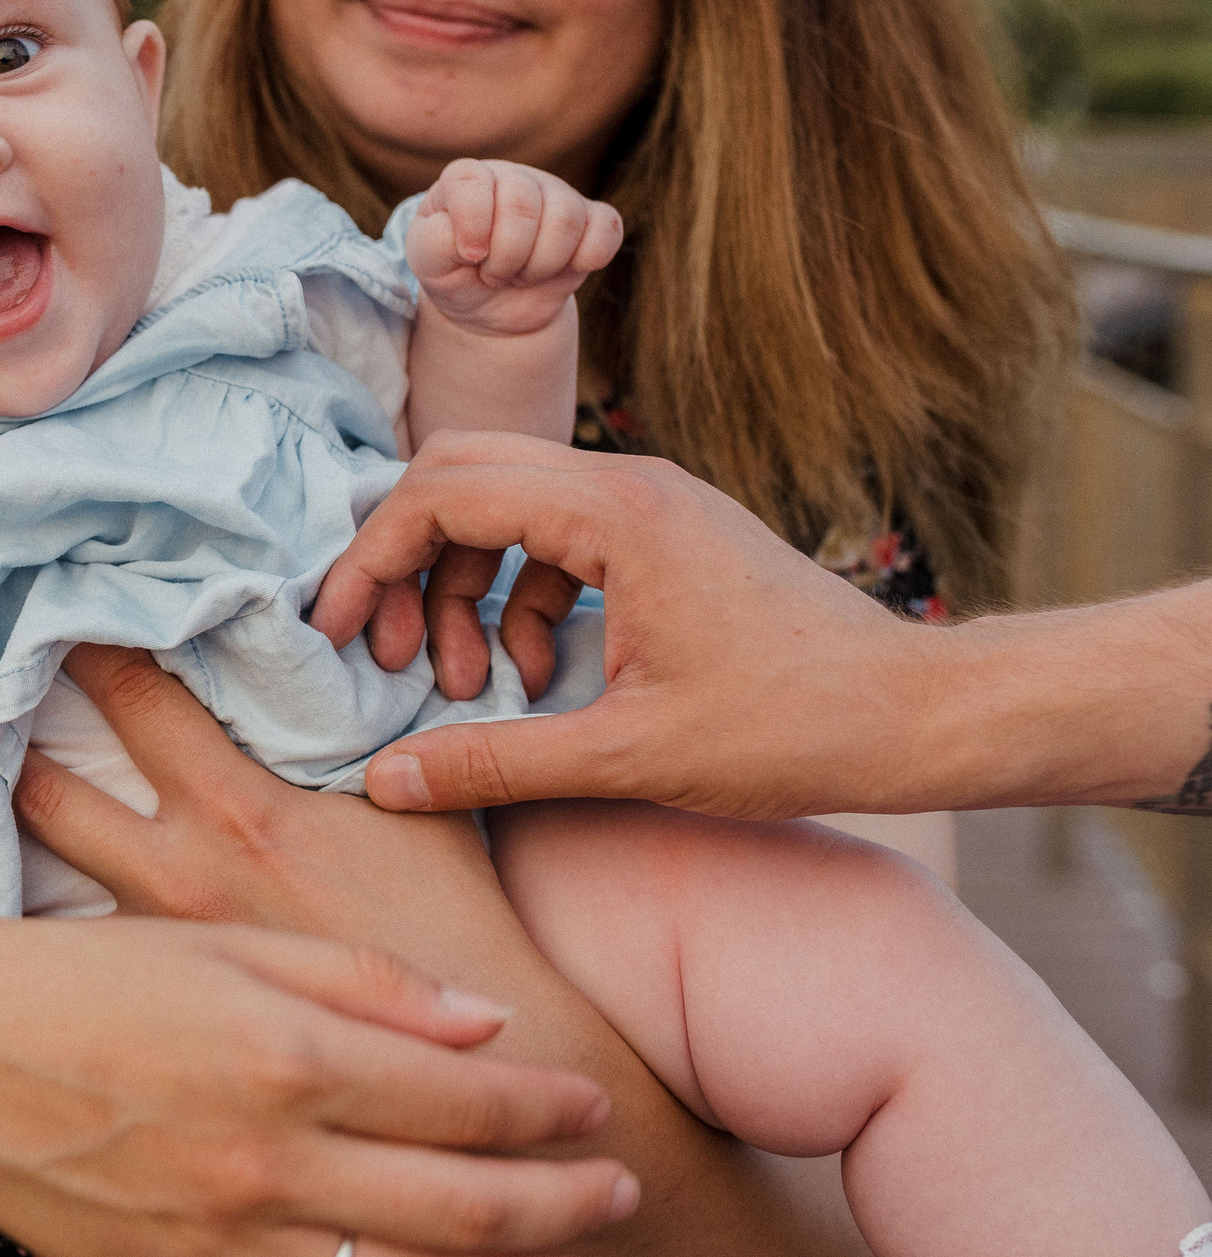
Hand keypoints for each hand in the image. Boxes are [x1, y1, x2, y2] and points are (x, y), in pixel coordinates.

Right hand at [0, 644, 635, 1256]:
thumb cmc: (79, 976)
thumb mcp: (223, 944)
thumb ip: (365, 983)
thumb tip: (487, 1027)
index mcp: (284, 1057)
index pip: (463, 1100)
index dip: (547, 1109)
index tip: (595, 1104)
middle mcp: (263, 1163)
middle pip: (458, 1206)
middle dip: (558, 1209)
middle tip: (622, 1200)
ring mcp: (217, 1245)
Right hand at [307, 432, 937, 817]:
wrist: (919, 715)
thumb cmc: (793, 729)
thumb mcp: (630, 759)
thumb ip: (496, 762)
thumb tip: (385, 780)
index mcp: (613, 512)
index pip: (442, 494)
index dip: (371, 561)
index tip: (337, 633)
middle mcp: (626, 482)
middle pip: (459, 476)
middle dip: (404, 563)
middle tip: (383, 654)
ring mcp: (649, 503)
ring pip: (503, 507)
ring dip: (460, 588)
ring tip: (463, 684)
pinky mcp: (666, 535)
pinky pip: (553, 539)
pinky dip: (519, 600)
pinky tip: (540, 684)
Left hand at [407, 160, 621, 337]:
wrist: (490, 308)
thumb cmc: (455, 275)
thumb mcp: (428, 264)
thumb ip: (434, 242)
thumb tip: (469, 237)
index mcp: (468, 180)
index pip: (471, 181)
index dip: (472, 224)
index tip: (469, 257)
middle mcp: (514, 178)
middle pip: (522, 204)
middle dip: (507, 256)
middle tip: (494, 274)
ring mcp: (557, 195)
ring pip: (566, 219)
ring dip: (541, 265)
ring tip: (521, 275)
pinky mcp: (591, 221)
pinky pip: (606, 229)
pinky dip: (586, 259)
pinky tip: (562, 271)